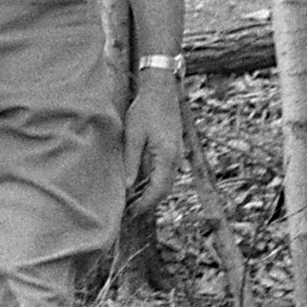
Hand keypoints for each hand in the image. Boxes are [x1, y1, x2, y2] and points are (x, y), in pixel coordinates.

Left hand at [125, 75, 184, 208]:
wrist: (162, 92)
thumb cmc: (145, 110)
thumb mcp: (133, 135)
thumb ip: (131, 162)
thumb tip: (128, 187)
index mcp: (166, 157)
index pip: (158, 190)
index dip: (145, 204)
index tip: (131, 214)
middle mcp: (176, 159)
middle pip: (164, 190)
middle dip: (148, 203)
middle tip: (129, 213)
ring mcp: (178, 156)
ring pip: (166, 183)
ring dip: (151, 194)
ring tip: (131, 202)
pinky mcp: (174, 152)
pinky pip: (166, 174)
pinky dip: (154, 183)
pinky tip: (140, 186)